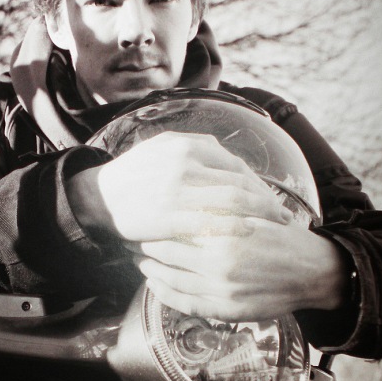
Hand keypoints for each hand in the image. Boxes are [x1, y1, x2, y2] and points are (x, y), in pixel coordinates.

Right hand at [67, 132, 291, 240]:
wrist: (98, 198)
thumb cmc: (132, 177)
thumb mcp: (159, 148)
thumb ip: (191, 148)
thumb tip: (223, 156)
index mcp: (185, 146)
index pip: (234, 165)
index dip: (258, 184)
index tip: (271, 199)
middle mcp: (185, 161)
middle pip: (240, 181)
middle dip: (266, 201)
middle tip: (283, 217)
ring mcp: (177, 187)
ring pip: (232, 199)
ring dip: (259, 214)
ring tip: (275, 227)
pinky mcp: (169, 214)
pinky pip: (212, 220)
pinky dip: (235, 227)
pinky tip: (249, 235)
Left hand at [131, 219, 347, 320]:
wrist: (311, 271)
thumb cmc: (279, 238)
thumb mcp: (252, 213)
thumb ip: (218, 211)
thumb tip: (181, 205)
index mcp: (226, 231)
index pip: (175, 227)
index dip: (154, 225)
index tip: (143, 219)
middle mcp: (220, 261)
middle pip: (167, 252)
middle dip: (144, 245)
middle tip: (130, 239)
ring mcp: (221, 289)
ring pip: (170, 279)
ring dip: (150, 269)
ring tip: (139, 261)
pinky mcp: (226, 310)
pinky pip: (184, 303)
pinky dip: (163, 294)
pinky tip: (154, 285)